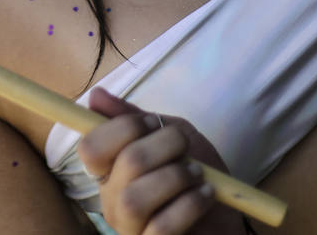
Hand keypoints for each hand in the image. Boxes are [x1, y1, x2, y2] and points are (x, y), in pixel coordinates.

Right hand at [77, 87, 243, 234]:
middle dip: (164, 146)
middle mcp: (112, 202)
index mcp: (111, 172)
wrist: (227, 217)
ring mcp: (130, 229)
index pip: (90, 147)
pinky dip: (189, 204)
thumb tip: (96, 95)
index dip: (123, 127)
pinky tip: (206, 195)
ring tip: (197, 175)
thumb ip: (136, 119)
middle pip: (124, 164)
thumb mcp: (172, 137)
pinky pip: (160, 227)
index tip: (153, 124)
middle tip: (185, 151)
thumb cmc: (198, 177)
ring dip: (175, 177)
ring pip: (134, 199)